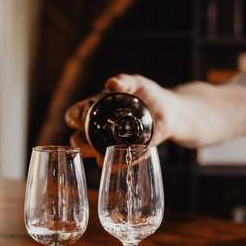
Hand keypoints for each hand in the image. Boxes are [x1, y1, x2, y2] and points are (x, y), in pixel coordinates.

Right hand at [64, 74, 178, 158]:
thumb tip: (111, 83)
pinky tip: (120, 162)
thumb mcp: (136, 84)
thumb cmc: (149, 93)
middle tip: (84, 143)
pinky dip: (119, 164)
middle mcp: (101, 129)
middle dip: (79, 142)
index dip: (73, 118)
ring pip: (97, 155)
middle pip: (80, 138)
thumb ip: (124, 81)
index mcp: (97, 109)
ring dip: (96, 157)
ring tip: (101, 156)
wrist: (172, 110)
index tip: (76, 120)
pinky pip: (121, 162)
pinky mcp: (130, 153)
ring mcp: (114, 143)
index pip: (76, 114)